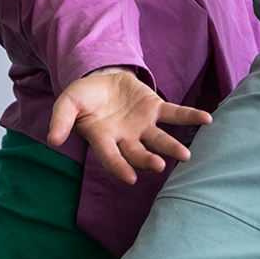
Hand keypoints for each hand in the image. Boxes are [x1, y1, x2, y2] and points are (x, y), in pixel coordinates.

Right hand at [46, 68, 210, 184]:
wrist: (100, 79)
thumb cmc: (83, 98)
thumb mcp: (68, 104)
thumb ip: (61, 120)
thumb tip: (52, 140)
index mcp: (104, 140)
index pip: (112, 159)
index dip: (120, 168)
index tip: (130, 179)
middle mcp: (126, 138)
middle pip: (138, 153)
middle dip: (148, 161)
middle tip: (159, 166)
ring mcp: (143, 125)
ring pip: (160, 140)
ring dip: (172, 147)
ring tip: (186, 155)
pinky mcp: (155, 109)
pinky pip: (175, 114)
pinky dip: (191, 116)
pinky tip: (207, 119)